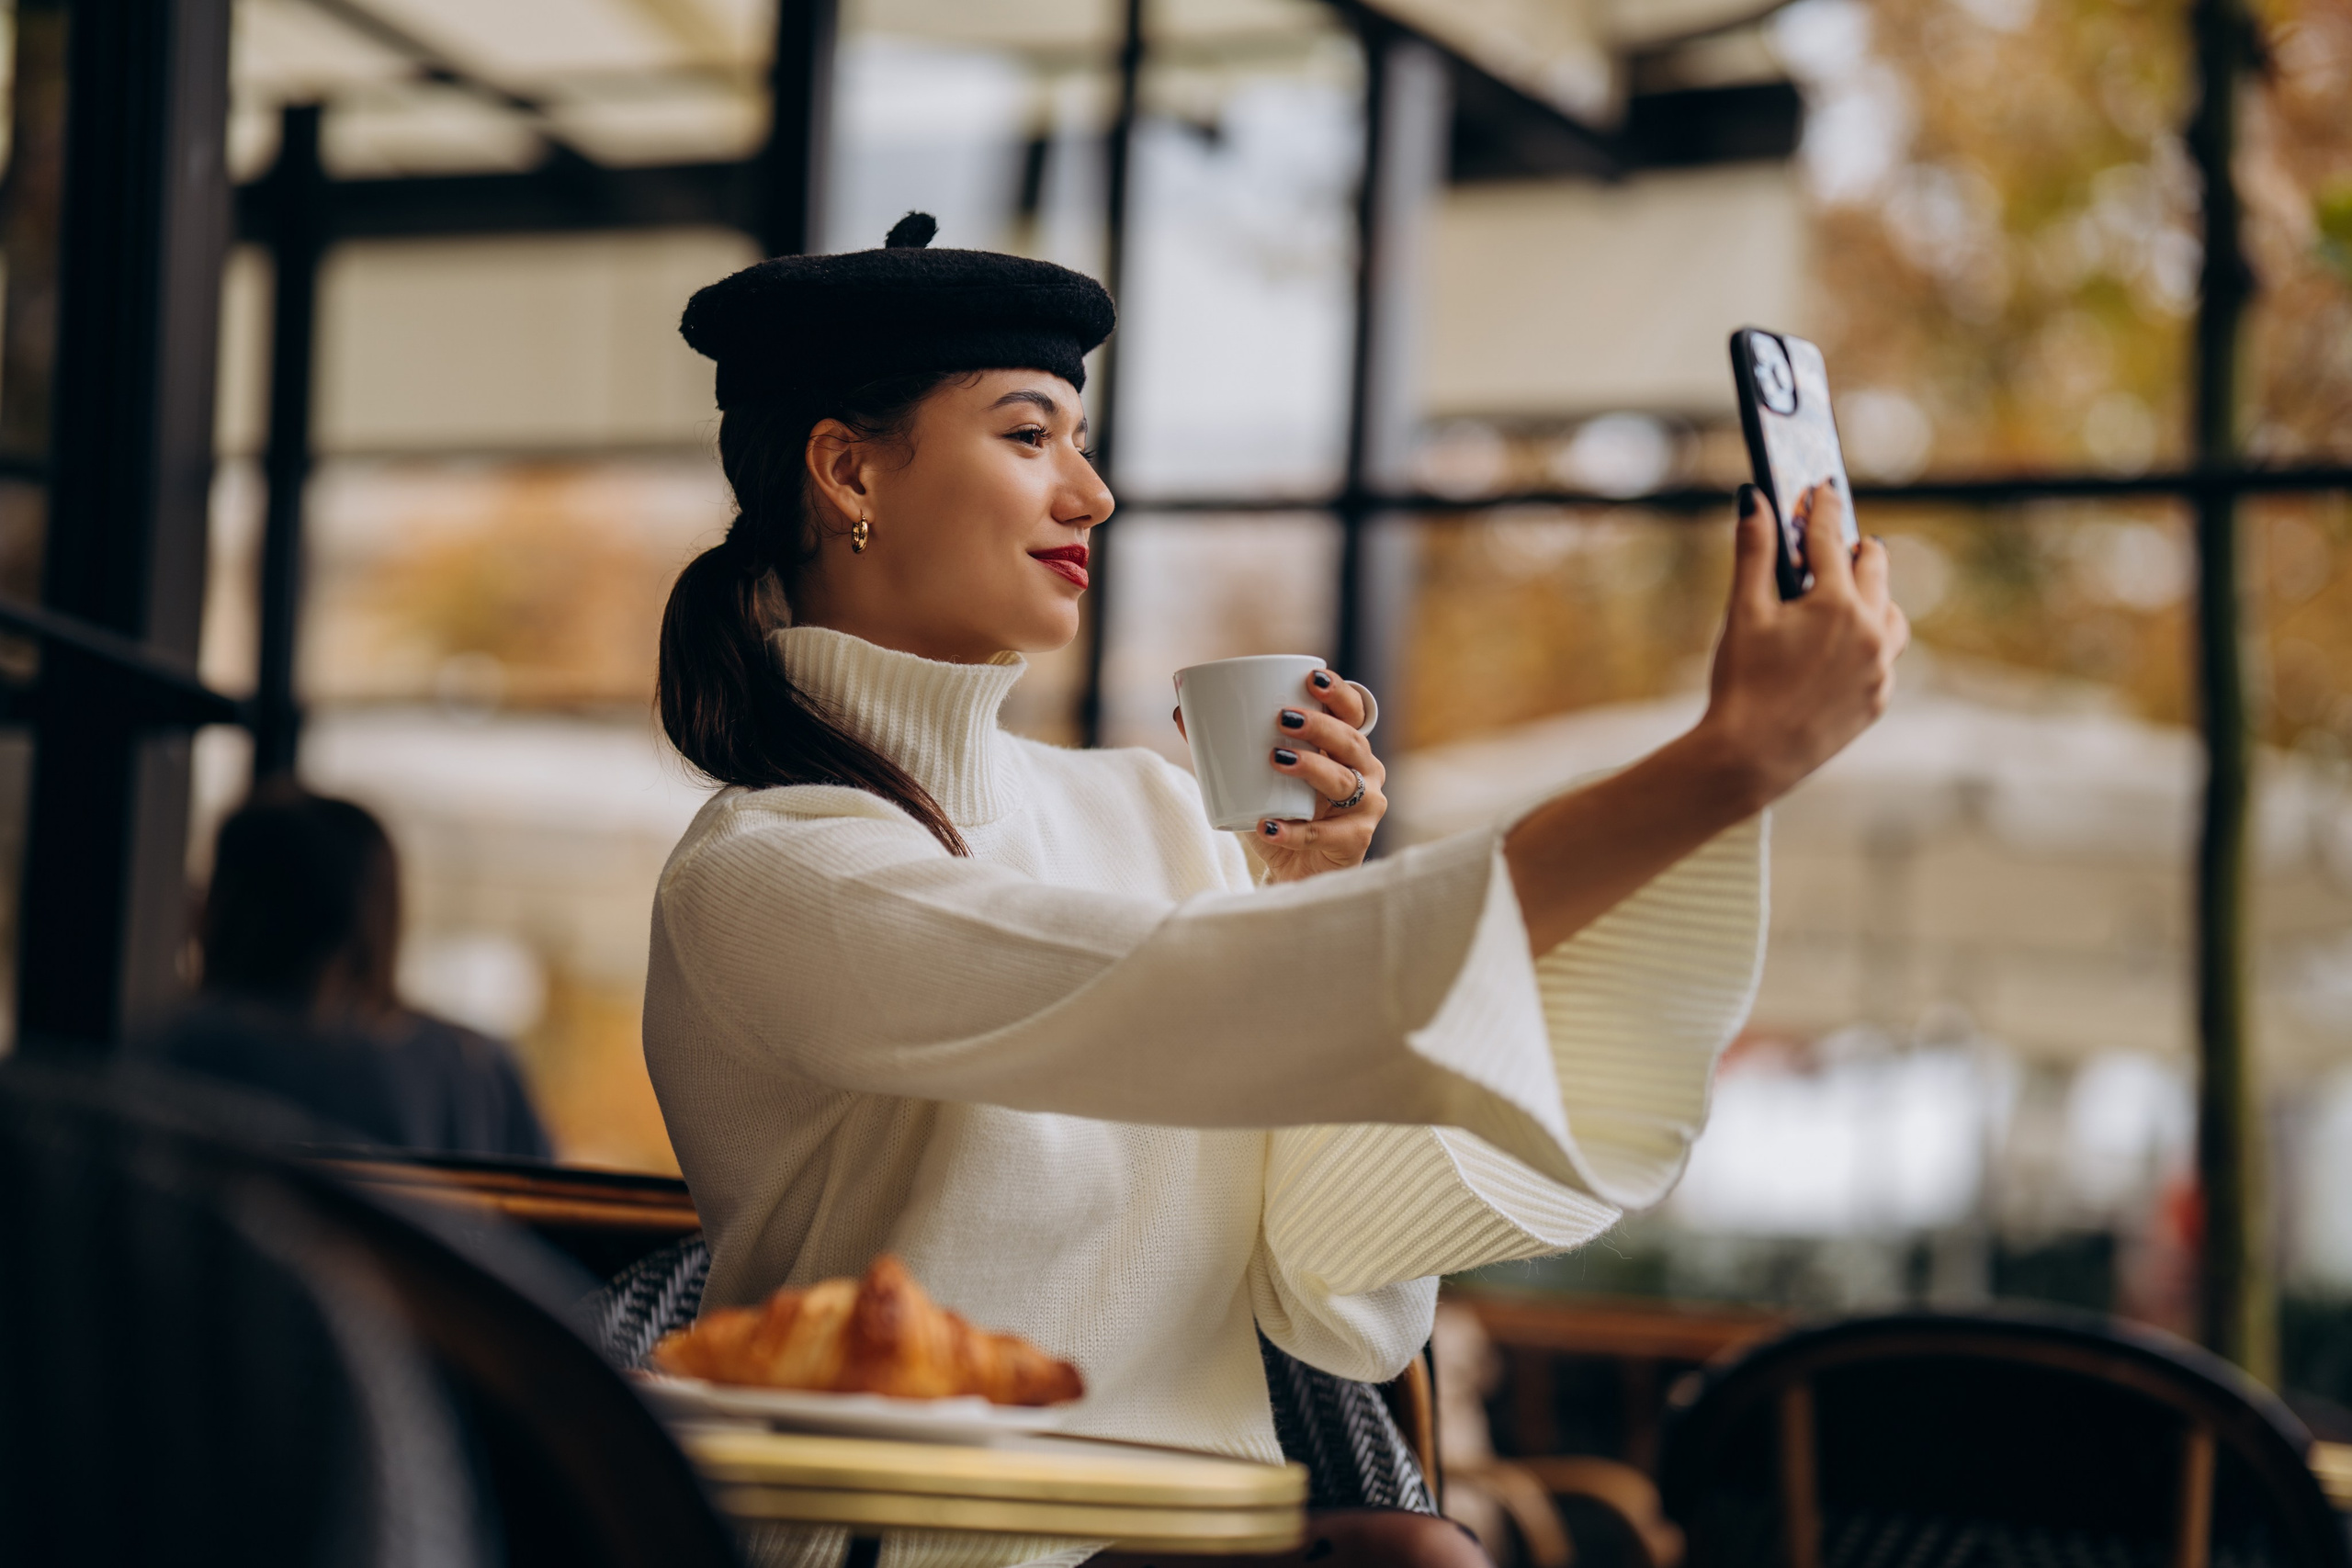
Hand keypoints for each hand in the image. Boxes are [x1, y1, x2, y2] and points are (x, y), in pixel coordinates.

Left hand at [1172, 669, 1386, 881]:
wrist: (1297, 872)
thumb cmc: (1282, 813)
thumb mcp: (1256, 776)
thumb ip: (1225, 746)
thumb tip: (1180, 712)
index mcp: (1345, 748)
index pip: (1352, 711)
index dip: (1338, 693)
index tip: (1310, 679)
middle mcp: (1364, 772)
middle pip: (1350, 741)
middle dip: (1320, 725)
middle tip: (1282, 718)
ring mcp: (1365, 807)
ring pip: (1342, 781)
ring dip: (1311, 767)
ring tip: (1276, 760)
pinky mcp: (1355, 841)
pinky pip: (1323, 834)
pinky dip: (1293, 831)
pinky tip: (1268, 826)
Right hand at [1698, 482, 1907, 809]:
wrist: (1750, 757)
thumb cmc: (1741, 683)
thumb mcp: (1744, 612)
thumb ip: (1754, 552)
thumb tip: (1754, 500)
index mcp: (1835, 603)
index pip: (1832, 539)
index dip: (1824, 510)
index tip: (1824, 489)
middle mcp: (1869, 630)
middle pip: (1875, 569)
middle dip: (1856, 551)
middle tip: (1840, 544)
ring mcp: (1880, 667)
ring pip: (1891, 613)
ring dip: (1873, 597)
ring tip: (1848, 597)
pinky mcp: (1879, 697)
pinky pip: (1886, 656)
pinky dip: (1869, 641)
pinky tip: (1844, 647)